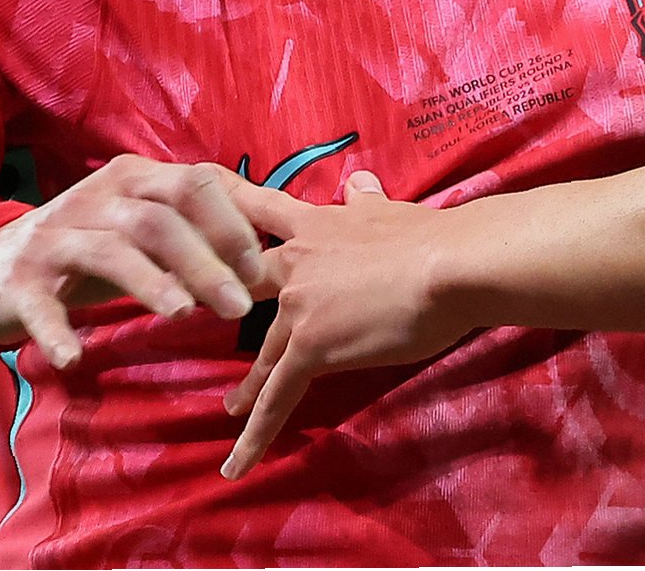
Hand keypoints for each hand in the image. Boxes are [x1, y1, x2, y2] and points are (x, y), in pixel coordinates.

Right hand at [0, 156, 269, 370]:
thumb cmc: (96, 245)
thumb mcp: (145, 226)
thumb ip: (196, 231)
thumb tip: (265, 256)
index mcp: (136, 177)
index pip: (194, 185)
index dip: (231, 224)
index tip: (260, 268)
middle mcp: (96, 197)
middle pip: (160, 220)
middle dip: (206, 261)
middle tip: (240, 306)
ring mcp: (54, 237)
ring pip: (112, 251)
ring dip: (153, 284)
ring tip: (185, 316)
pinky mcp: (19, 281)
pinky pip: (40, 305)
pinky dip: (57, 331)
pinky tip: (75, 358)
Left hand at [220, 171, 465, 479]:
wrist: (450, 265)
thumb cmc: (433, 236)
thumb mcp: (392, 210)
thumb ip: (367, 201)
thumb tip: (358, 181)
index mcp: (318, 226)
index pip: (262, 211)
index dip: (228, 206)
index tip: (194, 197)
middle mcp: (297, 263)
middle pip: (243, 286)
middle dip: (218, 303)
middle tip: (194, 315)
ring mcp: (299, 307)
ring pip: (263, 351)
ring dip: (249, 381)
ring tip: (233, 406)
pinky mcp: (311, 347)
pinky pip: (278, 396)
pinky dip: (256, 432)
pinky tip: (238, 463)